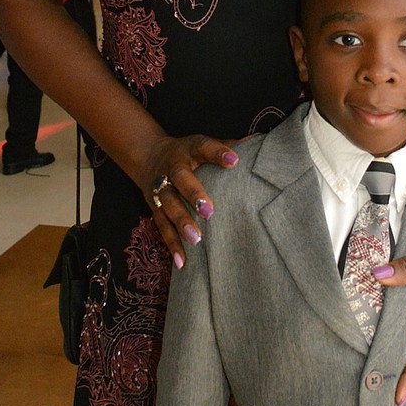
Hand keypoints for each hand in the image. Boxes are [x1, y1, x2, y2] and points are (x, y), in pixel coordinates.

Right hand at [141, 135, 238, 267]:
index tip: (235, 161)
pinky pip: (161, 226)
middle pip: (180, 179)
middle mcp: (171, 168)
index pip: (203, 147)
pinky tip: (182, 263)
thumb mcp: (202, 144)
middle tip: (209, 212)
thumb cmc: (187, 152)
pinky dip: (171, 245)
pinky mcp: (153, 207)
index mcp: (188, 150)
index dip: (218, 152)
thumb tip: (257, 142)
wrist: (148, 155)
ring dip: (180, 223)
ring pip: (167, 205)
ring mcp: (160, 188)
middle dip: (193, 194)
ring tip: (196, 240)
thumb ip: (227, 146)